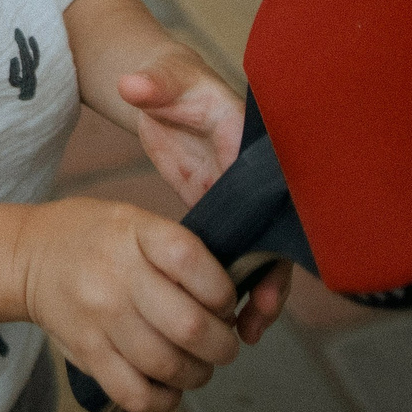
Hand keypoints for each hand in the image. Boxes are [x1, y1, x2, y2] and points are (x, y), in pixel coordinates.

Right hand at [14, 196, 242, 411]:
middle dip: (222, 345)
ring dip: (198, 374)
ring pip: (168, 367)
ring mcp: (99, 319)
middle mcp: (116, 276)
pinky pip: (136, 395)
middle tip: (222, 343)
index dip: (223, 290)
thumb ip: (179, 252)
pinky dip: (164, 401)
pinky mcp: (87, 354)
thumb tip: (230, 302)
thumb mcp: (136, 221)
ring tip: (197, 365)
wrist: (29, 256)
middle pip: (189, 326)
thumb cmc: (96, 237)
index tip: (224, 300)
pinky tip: (169, 387)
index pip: (192, 262)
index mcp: (134, 233)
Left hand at [119, 54, 294, 346]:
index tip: (275, 260)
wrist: (160, 92)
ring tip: (248, 329)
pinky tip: (234, 319)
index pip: (272, 185)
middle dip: (274, 273)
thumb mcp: (162, 82)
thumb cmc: (169, 83)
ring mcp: (239, 195)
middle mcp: (251, 172)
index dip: (277, 226)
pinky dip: (239, 284)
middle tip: (262, 311)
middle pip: (276, 229)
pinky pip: (239, 253)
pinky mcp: (223, 210)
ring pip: (262, 249)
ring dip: (261, 289)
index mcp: (245, 138)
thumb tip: (134, 85)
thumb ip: (152, 85)